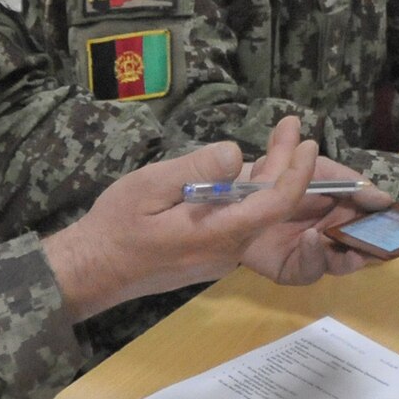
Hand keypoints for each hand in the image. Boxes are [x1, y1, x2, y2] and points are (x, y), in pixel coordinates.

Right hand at [43, 116, 324, 320]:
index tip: (306, 141)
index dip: (296, 173)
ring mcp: (221, 257)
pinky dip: (251, 194)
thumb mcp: (149, 187)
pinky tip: (248, 171)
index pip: (274, 205)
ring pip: (257, 214)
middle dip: (286, 165)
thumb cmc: (116, 225)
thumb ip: (195, 171)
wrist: (92, 270)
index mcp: (218, 234)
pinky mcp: (211, 256)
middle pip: (271, 207)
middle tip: (290, 127)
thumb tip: (236, 154)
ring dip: (270, 178)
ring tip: (277, 141)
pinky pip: (241, 222)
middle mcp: (228, 250)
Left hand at [236, 153, 392, 287]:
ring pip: (337, 264)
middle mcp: (330, 235)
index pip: (370, 223)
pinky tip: (313, 238)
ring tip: (354, 251)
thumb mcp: (323, 169)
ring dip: (348, 260)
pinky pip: (306, 271)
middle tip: (380, 246)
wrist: (239, 184)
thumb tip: (385, 198)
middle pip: (358, 248)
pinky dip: (313, 258)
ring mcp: (309, 253)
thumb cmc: (283, 172)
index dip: (383, 225)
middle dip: (370, 249)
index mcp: (343, 212)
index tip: (395, 222)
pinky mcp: (287, 268)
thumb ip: (352, 182)